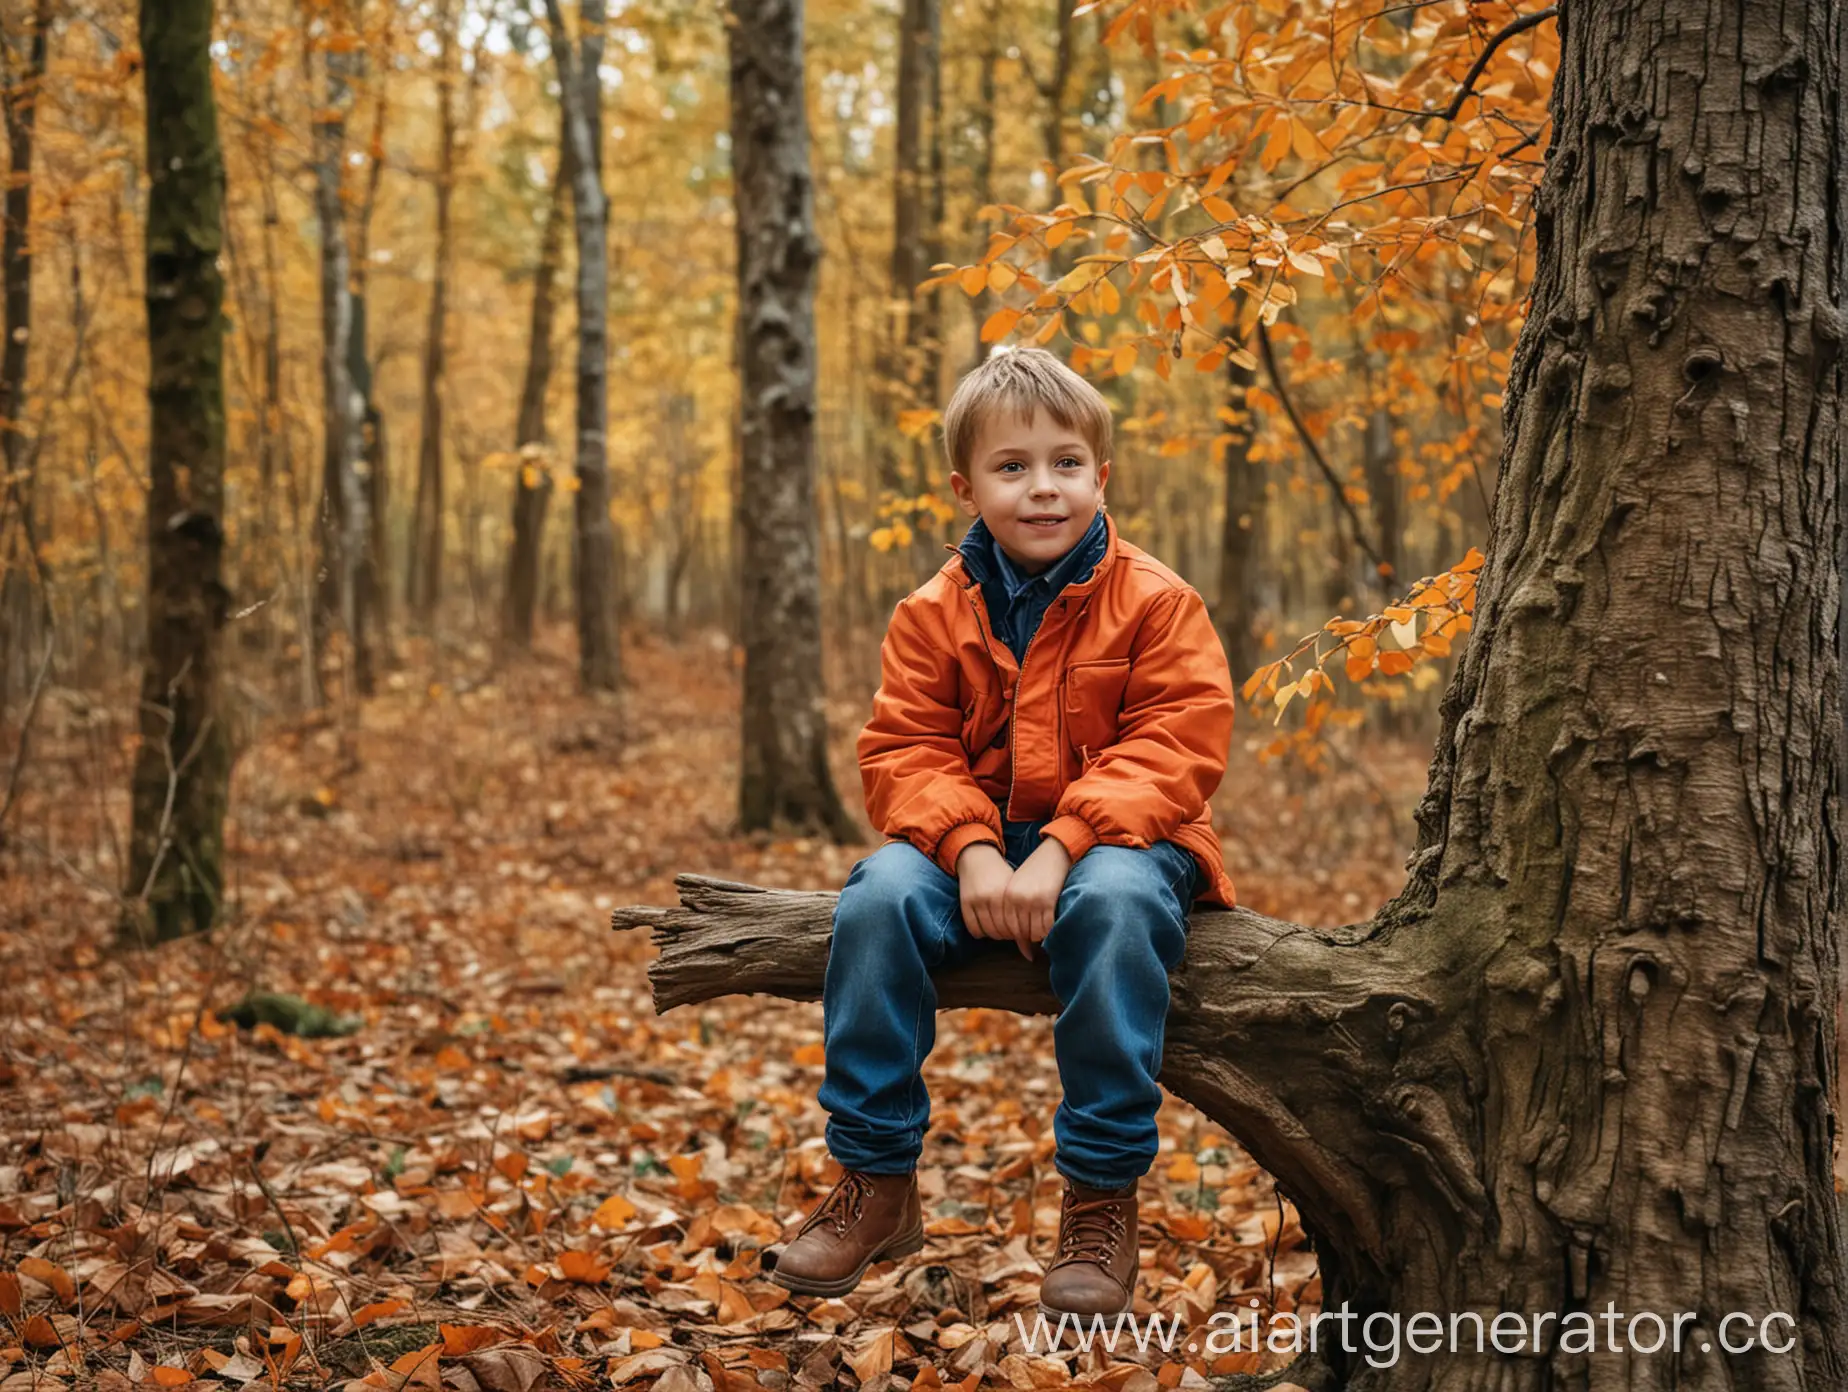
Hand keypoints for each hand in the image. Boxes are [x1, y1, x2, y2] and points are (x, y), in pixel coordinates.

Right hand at [956, 842, 1031, 959]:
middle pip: (1003, 931)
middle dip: (1010, 936)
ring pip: (989, 932)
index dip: (1022, 936)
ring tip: (1001, 930)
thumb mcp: (1015, 890)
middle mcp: (992, 898)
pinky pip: (973, 929)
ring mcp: (977, 900)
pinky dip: (981, 932)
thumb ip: (1022, 916)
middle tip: (1013, 933)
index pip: (1017, 928)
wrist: (978, 856)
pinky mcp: (965, 903)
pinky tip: (987, 927)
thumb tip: (1031, 952)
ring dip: (996, 935)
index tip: (1025, 935)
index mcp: (1008, 894)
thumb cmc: (1002, 874)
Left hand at [1003, 837, 1070, 953]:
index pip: (1005, 929)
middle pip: (1018, 933)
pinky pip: (1046, 927)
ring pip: (1032, 933)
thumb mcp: (1022, 892)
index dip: (1016, 938)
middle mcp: (1014, 899)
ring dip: (1039, 936)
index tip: (1025, 938)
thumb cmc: (1039, 874)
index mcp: (1005, 896)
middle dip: (1028, 940)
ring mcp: (1030, 901)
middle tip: (1037, 936)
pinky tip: (1052, 924)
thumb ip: (1018, 918)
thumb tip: (1025, 953)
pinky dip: (1049, 931)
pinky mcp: (1046, 901)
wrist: (1055, 852)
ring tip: (1044, 929)